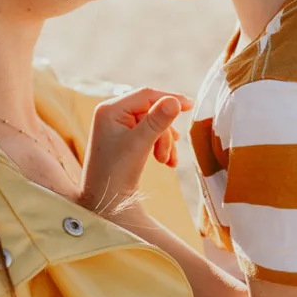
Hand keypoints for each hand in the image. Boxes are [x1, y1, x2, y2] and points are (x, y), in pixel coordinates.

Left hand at [80, 87, 191, 215]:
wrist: (105, 202)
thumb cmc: (117, 173)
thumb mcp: (140, 144)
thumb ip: (157, 121)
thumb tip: (175, 100)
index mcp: (110, 109)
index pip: (146, 95)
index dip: (170, 98)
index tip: (192, 106)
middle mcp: (111, 113)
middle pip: (151, 110)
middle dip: (164, 132)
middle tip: (168, 156)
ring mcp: (116, 125)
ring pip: (153, 123)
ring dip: (164, 142)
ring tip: (166, 162)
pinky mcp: (123, 137)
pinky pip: (148, 133)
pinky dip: (159, 146)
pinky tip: (165, 162)